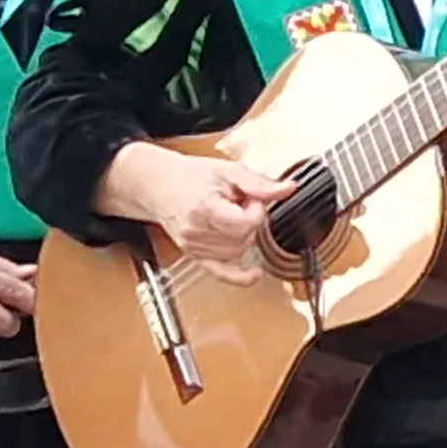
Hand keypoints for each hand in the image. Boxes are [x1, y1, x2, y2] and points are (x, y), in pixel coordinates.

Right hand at [108, 145, 302, 285]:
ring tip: (229, 217)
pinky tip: (254, 274)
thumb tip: (288, 189)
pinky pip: (222, 274)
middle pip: (244, 238)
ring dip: (243, 236)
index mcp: (204, 209)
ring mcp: (194, 247)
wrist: (158, 186)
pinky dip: (240, 277)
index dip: (256, 210)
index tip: (250, 199)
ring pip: (238, 252)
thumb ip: (259, 183)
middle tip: (238, 204)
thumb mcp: (227, 170)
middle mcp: (197, 232)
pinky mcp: (195, 256)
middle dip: (250, 221)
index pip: (246, 223)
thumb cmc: (188, 177)